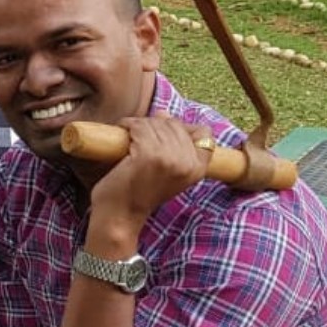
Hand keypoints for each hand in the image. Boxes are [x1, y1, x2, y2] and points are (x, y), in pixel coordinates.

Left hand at [88, 114, 210, 231]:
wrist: (121, 214)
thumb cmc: (141, 191)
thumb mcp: (167, 170)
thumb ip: (173, 145)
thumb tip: (164, 113)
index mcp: (198, 170)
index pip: (205, 135)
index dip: (183, 128)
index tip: (164, 135)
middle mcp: (187, 163)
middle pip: (175, 124)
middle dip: (155, 124)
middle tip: (139, 137)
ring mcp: (169, 159)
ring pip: (155, 123)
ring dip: (138, 125)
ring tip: (130, 138)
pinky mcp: (148, 155)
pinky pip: (139, 126)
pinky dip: (127, 125)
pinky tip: (122, 134)